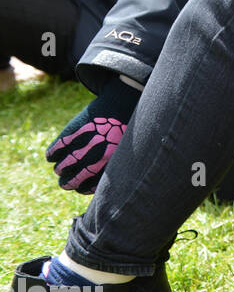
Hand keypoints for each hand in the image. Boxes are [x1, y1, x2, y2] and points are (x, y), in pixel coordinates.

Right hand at [45, 79, 141, 193]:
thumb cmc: (124, 128)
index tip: (79, 189)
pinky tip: (51, 156)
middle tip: (64, 184)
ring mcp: (86, 143)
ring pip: (64, 164)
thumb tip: (97, 181)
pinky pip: (59, 147)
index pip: (92, 184)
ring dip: (59, 169)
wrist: (123, 103)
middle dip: (68, 183)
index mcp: (112, 163)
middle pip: (76, 177)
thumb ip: (112, 165)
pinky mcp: (76, 130)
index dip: (83, 189)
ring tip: (59, 169)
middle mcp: (98, 156)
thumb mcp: (124, 150)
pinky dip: (52, 153)